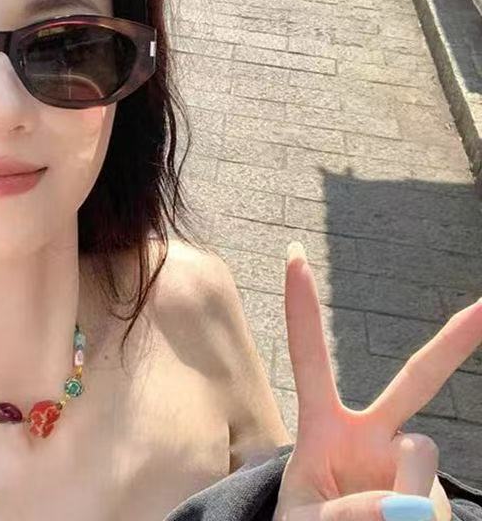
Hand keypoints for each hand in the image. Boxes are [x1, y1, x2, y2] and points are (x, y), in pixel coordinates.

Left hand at [274, 242, 481, 520]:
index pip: (309, 357)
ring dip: (399, 499)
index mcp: (324, 427)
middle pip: (416, 380)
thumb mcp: (304, 520)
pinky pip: (431, 503)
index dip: (301, 306)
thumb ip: (343, 510)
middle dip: (453, 342)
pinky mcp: (431, 495)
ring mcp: (407, 464)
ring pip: (419, 456)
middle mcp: (372, 435)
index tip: (294, 253)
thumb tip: (404, 505)